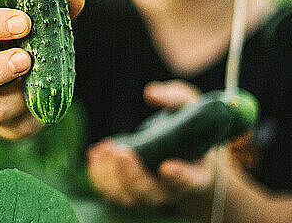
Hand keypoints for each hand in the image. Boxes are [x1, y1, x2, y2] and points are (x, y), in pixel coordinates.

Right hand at [0, 0, 84, 139]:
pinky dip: (36, 114)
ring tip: (40, 79)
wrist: (18, 78)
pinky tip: (48, 96)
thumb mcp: (27, 22)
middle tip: (25, 59)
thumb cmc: (16, 41)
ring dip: (18, 96)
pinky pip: (15, 127)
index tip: (23, 22)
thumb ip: (47, 9)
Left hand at [87, 80, 217, 206]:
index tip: (166, 167)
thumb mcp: (190, 107)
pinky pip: (111, 191)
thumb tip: (151, 93)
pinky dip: (99, 175)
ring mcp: (148, 192)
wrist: (184, 153)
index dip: (179, 176)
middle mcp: (171, 188)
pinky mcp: (129, 189)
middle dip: (133, 175)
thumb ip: (175, 98)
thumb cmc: (189, 128)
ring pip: (127, 197)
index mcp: (196, 172)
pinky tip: (95, 153)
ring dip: (111, 176)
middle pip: (152, 194)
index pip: (190, 180)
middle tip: (121, 152)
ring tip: (105, 150)